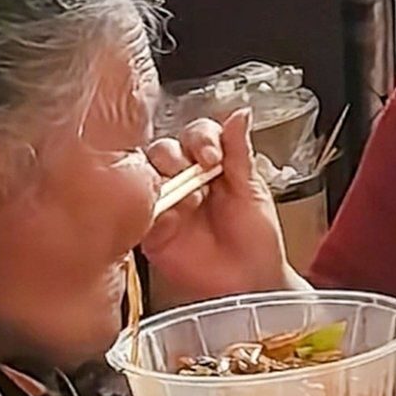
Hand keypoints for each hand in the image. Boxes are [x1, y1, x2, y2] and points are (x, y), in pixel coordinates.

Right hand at [142, 110, 298, 304]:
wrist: (252, 282)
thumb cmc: (258, 240)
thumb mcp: (253, 191)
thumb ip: (240, 153)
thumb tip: (240, 113)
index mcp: (211, 164)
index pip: (196, 135)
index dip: (201, 139)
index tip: (212, 156)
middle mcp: (184, 180)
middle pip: (163, 149)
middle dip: (175, 156)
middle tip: (191, 174)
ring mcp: (166, 204)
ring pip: (145, 175)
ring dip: (161, 180)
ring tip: (185, 200)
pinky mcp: (152, 232)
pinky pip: (137, 213)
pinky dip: (148, 211)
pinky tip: (168, 217)